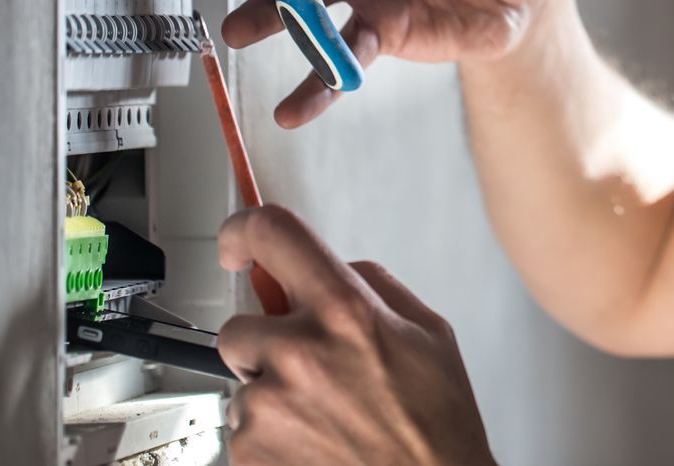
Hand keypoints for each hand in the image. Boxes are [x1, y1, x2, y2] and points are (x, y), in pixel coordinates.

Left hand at [217, 206, 493, 464]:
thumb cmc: (435, 423)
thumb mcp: (429, 333)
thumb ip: (376, 289)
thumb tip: (338, 269)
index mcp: (346, 311)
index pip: (273, 234)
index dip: (244, 230)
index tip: (238, 242)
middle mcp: (300, 353)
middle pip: (240, 325)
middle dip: (266, 342)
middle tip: (309, 368)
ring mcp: (269, 406)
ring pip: (242, 381)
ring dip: (271, 393)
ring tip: (325, 416)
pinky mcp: (249, 451)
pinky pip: (242, 426)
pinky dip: (269, 434)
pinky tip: (315, 442)